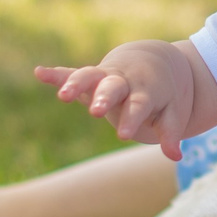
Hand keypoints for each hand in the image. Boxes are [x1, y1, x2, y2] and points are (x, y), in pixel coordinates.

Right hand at [36, 42, 195, 158]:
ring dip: (75, 84)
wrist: (157, 61)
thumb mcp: (173, 112)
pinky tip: (39, 72)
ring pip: (89, 76)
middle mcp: (125, 81)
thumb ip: (171, 133)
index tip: (123, 135)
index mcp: (147, 90)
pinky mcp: (92, 76)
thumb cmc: (165, 94)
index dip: (132, 119)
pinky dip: (57, 74)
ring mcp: (106, 76)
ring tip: (62, 96)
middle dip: (103, 98)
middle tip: (96, 111)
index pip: (139, 105)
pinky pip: (72, 73)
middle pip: (112, 87)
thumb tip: (176, 155)